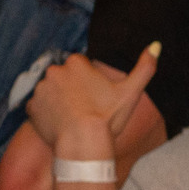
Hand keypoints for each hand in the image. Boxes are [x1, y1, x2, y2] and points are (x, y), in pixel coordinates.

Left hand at [25, 44, 159, 149]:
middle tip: (85, 110)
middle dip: (72, 91)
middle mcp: (54, 70)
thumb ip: (145, 67)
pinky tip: (61, 125)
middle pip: (64, 78)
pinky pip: (39, 108)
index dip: (89, 84)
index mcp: (76, 62)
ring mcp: (40, 89)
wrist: (83, 144)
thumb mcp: (131, 91)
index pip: (80, 67)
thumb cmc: (107, 118)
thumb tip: (156, 45)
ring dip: (59, 102)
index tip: (96, 98)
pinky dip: (47, 115)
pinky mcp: (31, 107)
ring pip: (52, 93)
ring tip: (73, 119)